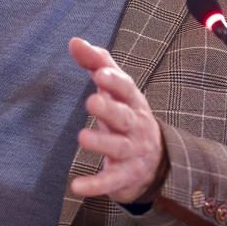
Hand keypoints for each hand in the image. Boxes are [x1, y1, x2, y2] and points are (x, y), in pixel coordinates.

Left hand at [68, 38, 165, 203]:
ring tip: (82, 137)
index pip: (126, 89)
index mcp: (132, 102)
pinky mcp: (124, 176)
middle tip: (91, 102)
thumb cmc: (126, 113)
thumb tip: (74, 40)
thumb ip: (96, 62)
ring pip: (118, 148)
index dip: (114, 81)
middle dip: (110, 109)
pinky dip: (95, 185)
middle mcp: (135, 126)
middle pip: (124, 117)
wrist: (153, 159)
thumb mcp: (115, 88)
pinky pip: (110, 181)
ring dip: (101, 143)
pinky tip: (76, 186)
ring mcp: (132, 152)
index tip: (99, 72)